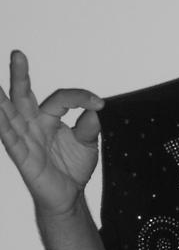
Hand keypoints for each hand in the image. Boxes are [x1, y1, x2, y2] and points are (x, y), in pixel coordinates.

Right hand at [0, 50, 104, 215]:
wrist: (69, 195)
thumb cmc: (73, 167)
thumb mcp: (87, 143)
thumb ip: (89, 126)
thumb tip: (94, 111)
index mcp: (49, 118)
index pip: (60, 99)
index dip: (80, 97)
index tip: (98, 103)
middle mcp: (33, 124)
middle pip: (23, 95)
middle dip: (20, 75)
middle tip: (18, 53)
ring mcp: (25, 139)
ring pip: (10, 114)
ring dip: (1, 99)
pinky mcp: (21, 156)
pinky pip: (10, 139)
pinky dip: (3, 126)